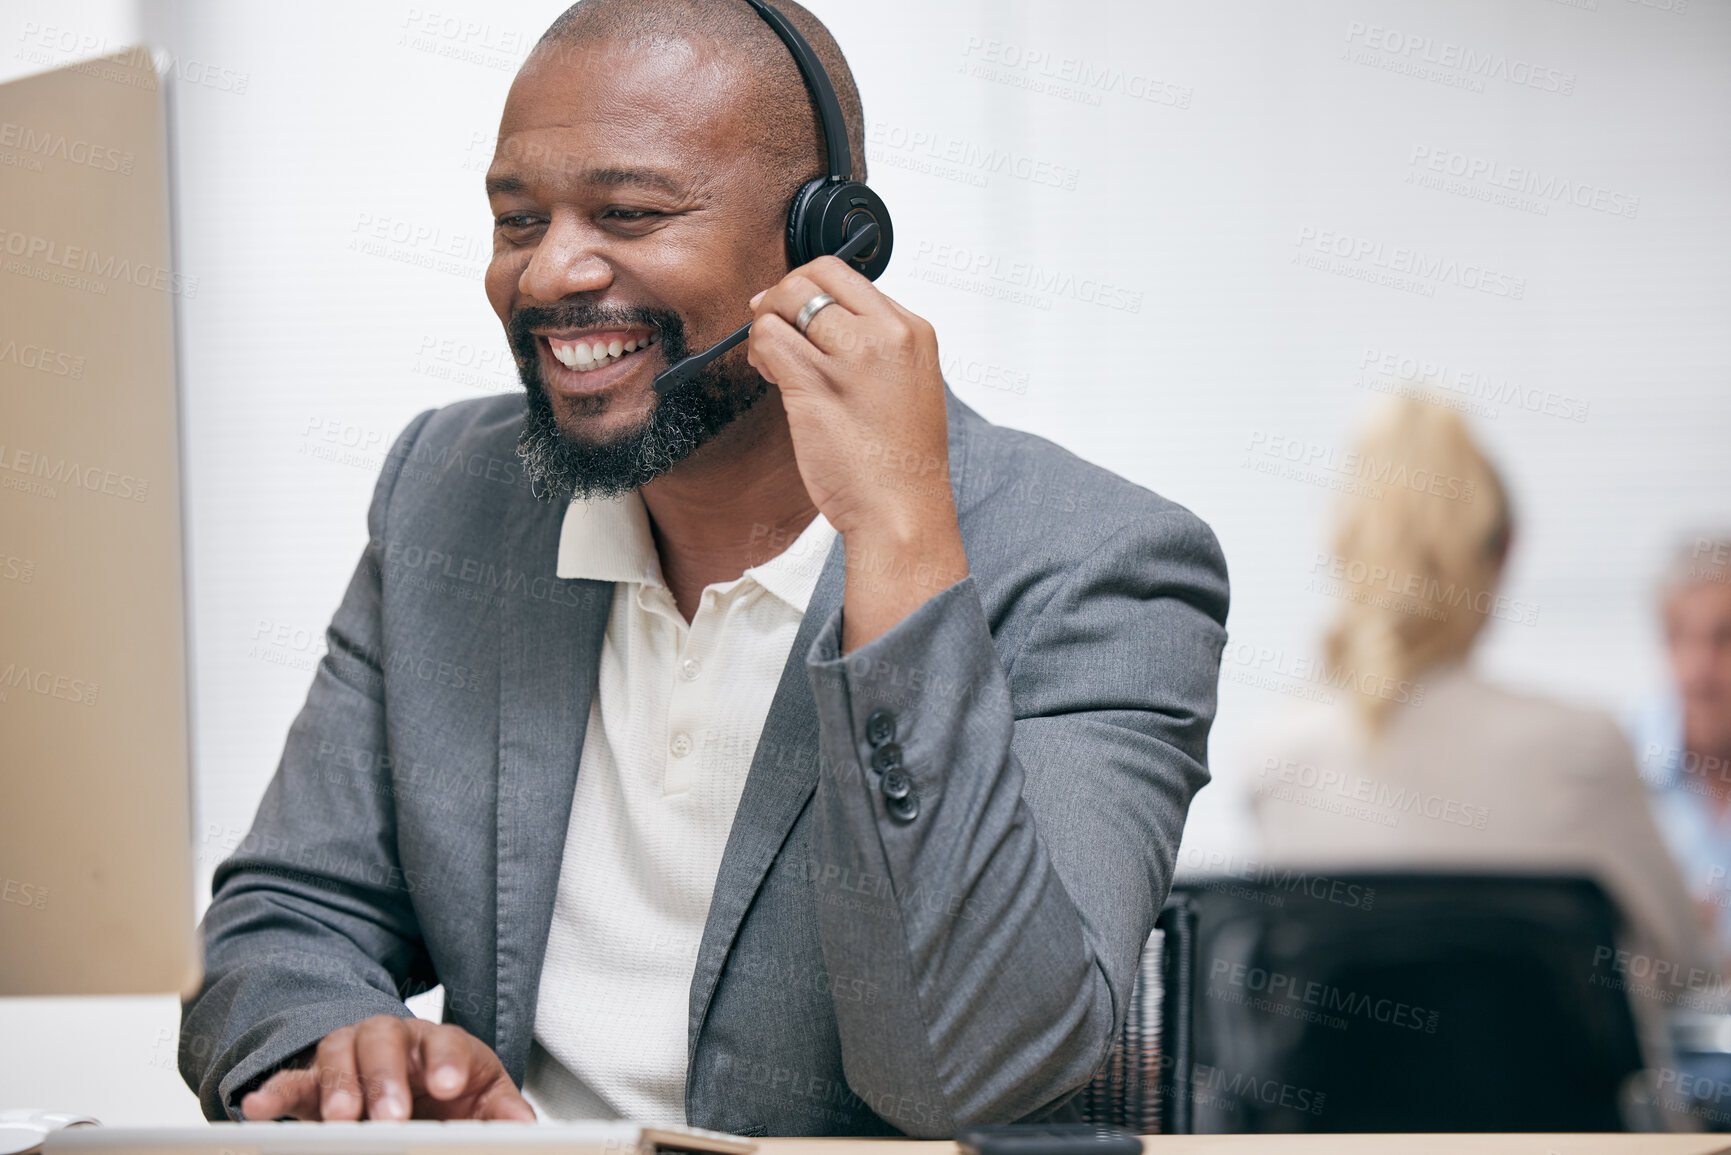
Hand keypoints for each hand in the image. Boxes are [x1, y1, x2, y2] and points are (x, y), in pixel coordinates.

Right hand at [240, 1015, 534, 1121]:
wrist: (409, 1078)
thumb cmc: (448, 1086)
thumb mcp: (481, 1096)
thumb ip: (501, 1111)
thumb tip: (527, 1129)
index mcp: (438, 1042)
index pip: (446, 1041)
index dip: (447, 1061)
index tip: (451, 1086)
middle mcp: (392, 1040)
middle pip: (385, 1042)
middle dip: (386, 1078)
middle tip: (391, 1116)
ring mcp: (349, 1054)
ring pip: (338, 1054)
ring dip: (339, 1086)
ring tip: (341, 1120)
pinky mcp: (312, 1081)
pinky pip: (290, 1080)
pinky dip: (273, 1093)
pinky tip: (256, 1108)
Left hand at [746, 257, 967, 648]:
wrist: (902, 509)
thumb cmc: (901, 461)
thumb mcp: (908, 384)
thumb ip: (874, 346)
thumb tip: (821, 321)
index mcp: (912, 330)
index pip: (847, 274)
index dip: (810, 286)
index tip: (796, 309)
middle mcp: (885, 336)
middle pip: (813, 277)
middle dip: (782, 295)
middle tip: (772, 323)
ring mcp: (851, 359)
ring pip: (786, 301)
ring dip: (766, 323)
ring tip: (772, 358)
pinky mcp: (815, 385)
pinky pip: (769, 339)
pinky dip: (758, 350)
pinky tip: (769, 374)